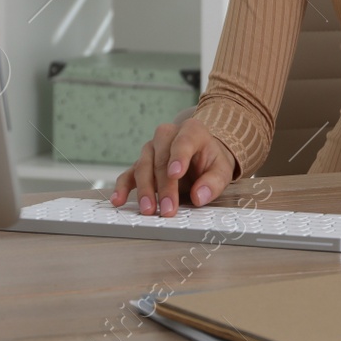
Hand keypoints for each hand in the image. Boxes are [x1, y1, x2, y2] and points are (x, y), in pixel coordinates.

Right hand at [109, 117, 236, 216]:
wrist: (202, 156)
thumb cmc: (211, 161)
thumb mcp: (222, 170)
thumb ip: (214, 182)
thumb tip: (200, 196)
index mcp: (191, 131)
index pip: (183, 142)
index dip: (178, 157)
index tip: (175, 174)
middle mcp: (167, 136)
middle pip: (161, 159)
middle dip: (164, 186)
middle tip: (168, 209)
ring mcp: (151, 149)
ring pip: (143, 167)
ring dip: (145, 190)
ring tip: (149, 210)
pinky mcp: (140, 164)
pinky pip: (128, 174)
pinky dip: (122, 187)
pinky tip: (118, 200)